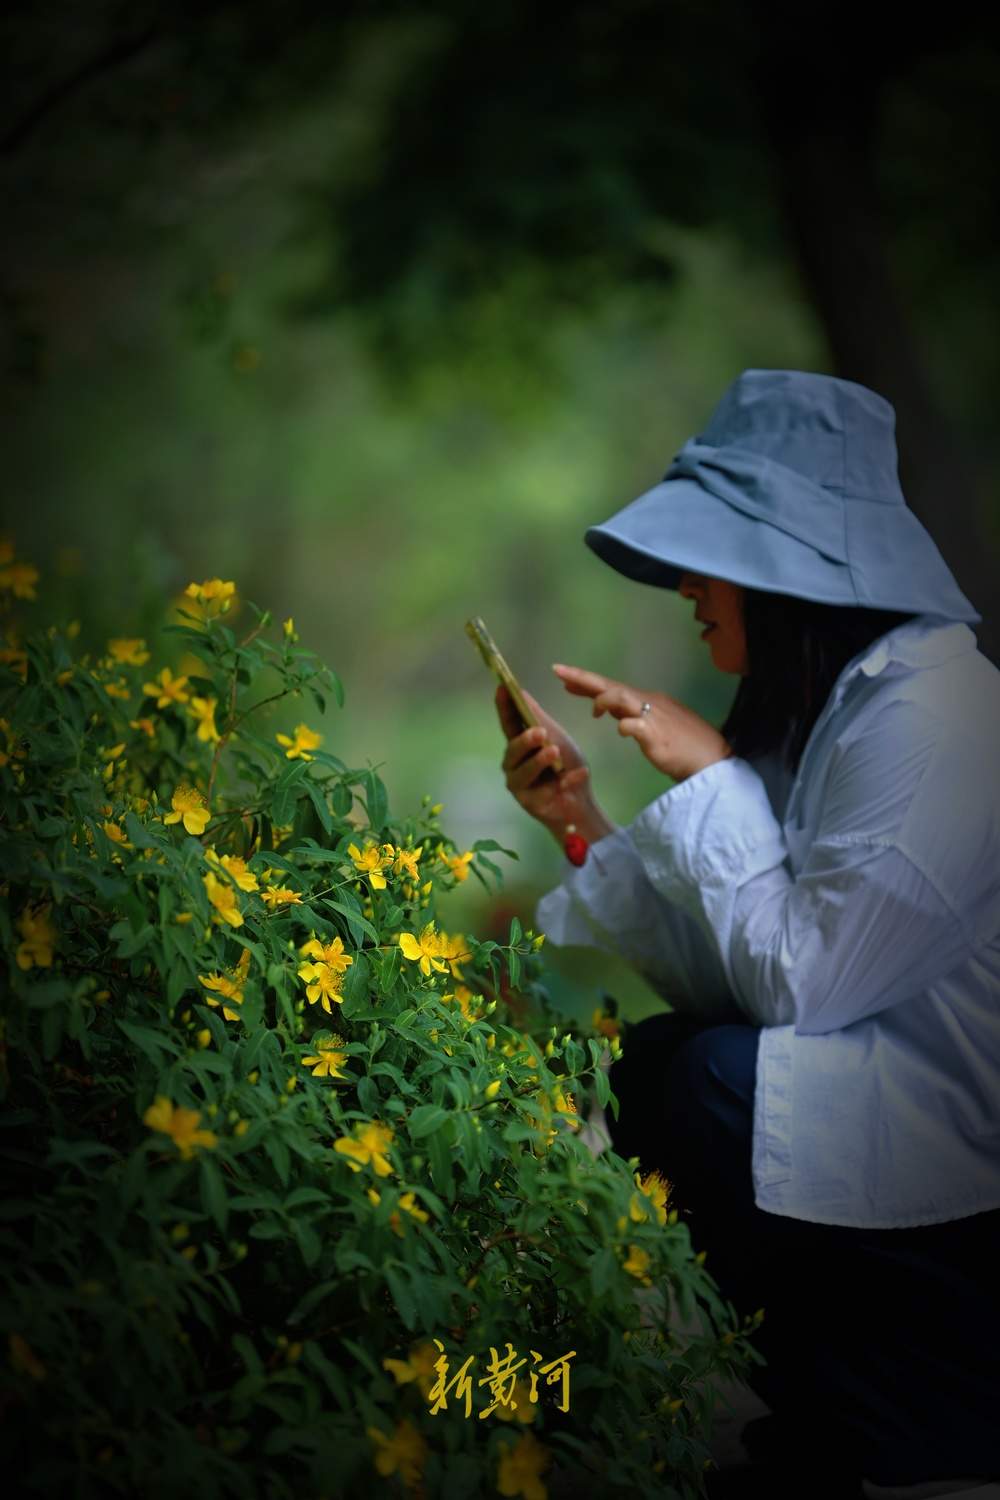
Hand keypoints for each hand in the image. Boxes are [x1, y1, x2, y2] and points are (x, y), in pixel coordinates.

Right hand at [495, 684, 613, 844]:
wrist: (580, 801)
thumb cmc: (565, 767)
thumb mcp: (557, 738)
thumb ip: (539, 719)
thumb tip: (522, 692)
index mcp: (519, 745)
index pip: (509, 723)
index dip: (504, 706)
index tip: (502, 688)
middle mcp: (513, 764)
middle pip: (513, 749)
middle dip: (525, 740)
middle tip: (540, 731)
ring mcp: (518, 784)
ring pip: (523, 772)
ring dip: (539, 761)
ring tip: (553, 752)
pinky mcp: (528, 803)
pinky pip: (544, 789)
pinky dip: (565, 780)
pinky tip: (580, 774)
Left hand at [552, 664, 732, 782]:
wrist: (711, 762)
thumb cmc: (685, 748)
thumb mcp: (655, 728)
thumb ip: (635, 719)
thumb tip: (617, 716)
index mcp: (647, 701)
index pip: (612, 687)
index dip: (587, 682)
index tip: (565, 677)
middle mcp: (648, 703)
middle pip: (611, 685)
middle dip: (582, 678)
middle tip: (557, 670)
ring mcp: (653, 718)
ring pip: (622, 697)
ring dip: (603, 699)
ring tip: (592, 709)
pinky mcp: (657, 736)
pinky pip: (635, 726)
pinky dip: (624, 725)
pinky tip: (618, 730)